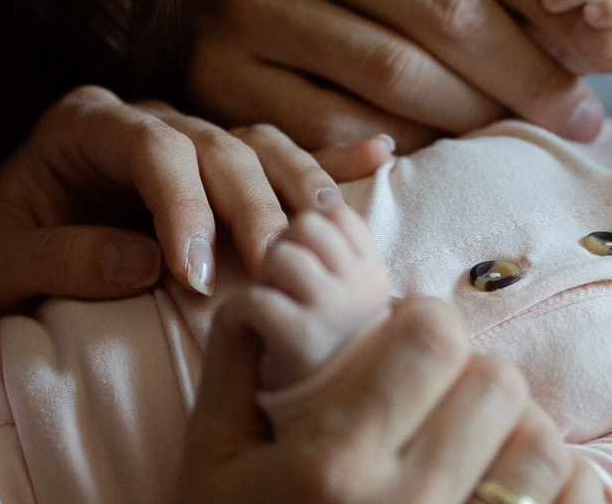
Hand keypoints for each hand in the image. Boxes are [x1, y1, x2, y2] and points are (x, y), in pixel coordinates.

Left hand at [0, 85, 393, 323]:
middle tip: (268, 268)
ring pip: (256, 142)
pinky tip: (380, 151)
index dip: (181, 206)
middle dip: (246, 206)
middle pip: (214, 143)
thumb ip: (59, 258)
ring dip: (294, 186)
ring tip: (320, 232)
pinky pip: (280, 153)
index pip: (152, 147)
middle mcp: (144, 116)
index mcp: (84, 123)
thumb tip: (146, 263)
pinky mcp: (218, 163)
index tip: (194, 274)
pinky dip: (328, 156)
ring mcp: (188, 133)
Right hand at [181, 295, 591, 503]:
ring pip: (545, 446)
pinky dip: (562, 486)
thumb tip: (264, 287)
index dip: (426, 319)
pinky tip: (515, 486)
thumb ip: (234, 365)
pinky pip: (577, 503)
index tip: (407, 337)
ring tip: (478, 442)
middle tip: (440, 395)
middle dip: (470, 373)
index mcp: (333, 464)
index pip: (432, 340)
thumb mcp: (212, 461)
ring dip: (518, 430)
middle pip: (497, 384)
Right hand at [190, 0, 611, 153]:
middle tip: (584, 116)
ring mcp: (248, 1)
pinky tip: (439, 152)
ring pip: (398, 77)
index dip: (559, 6)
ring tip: (522, 134)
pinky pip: (338, 127)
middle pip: (447, 13)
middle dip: (532, 73)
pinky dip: (403, 146)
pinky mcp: (219, 74)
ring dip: (478, 117)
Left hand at [240, 192, 392, 389]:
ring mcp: (335, 313)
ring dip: (262, 282)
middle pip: (306, 226)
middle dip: (281, 252)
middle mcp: (363, 289)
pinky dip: (238, 313)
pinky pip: (257, 298)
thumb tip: (357, 177)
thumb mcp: (346, 301)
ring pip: (282, 255)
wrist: (320, 434)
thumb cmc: (321, 359)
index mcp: (373, 275)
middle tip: (280, 295)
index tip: (301, 272)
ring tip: (266, 316)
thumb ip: (341, 254)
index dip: (305, 235)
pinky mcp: (301, 340)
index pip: (335, 214)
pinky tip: (246, 334)